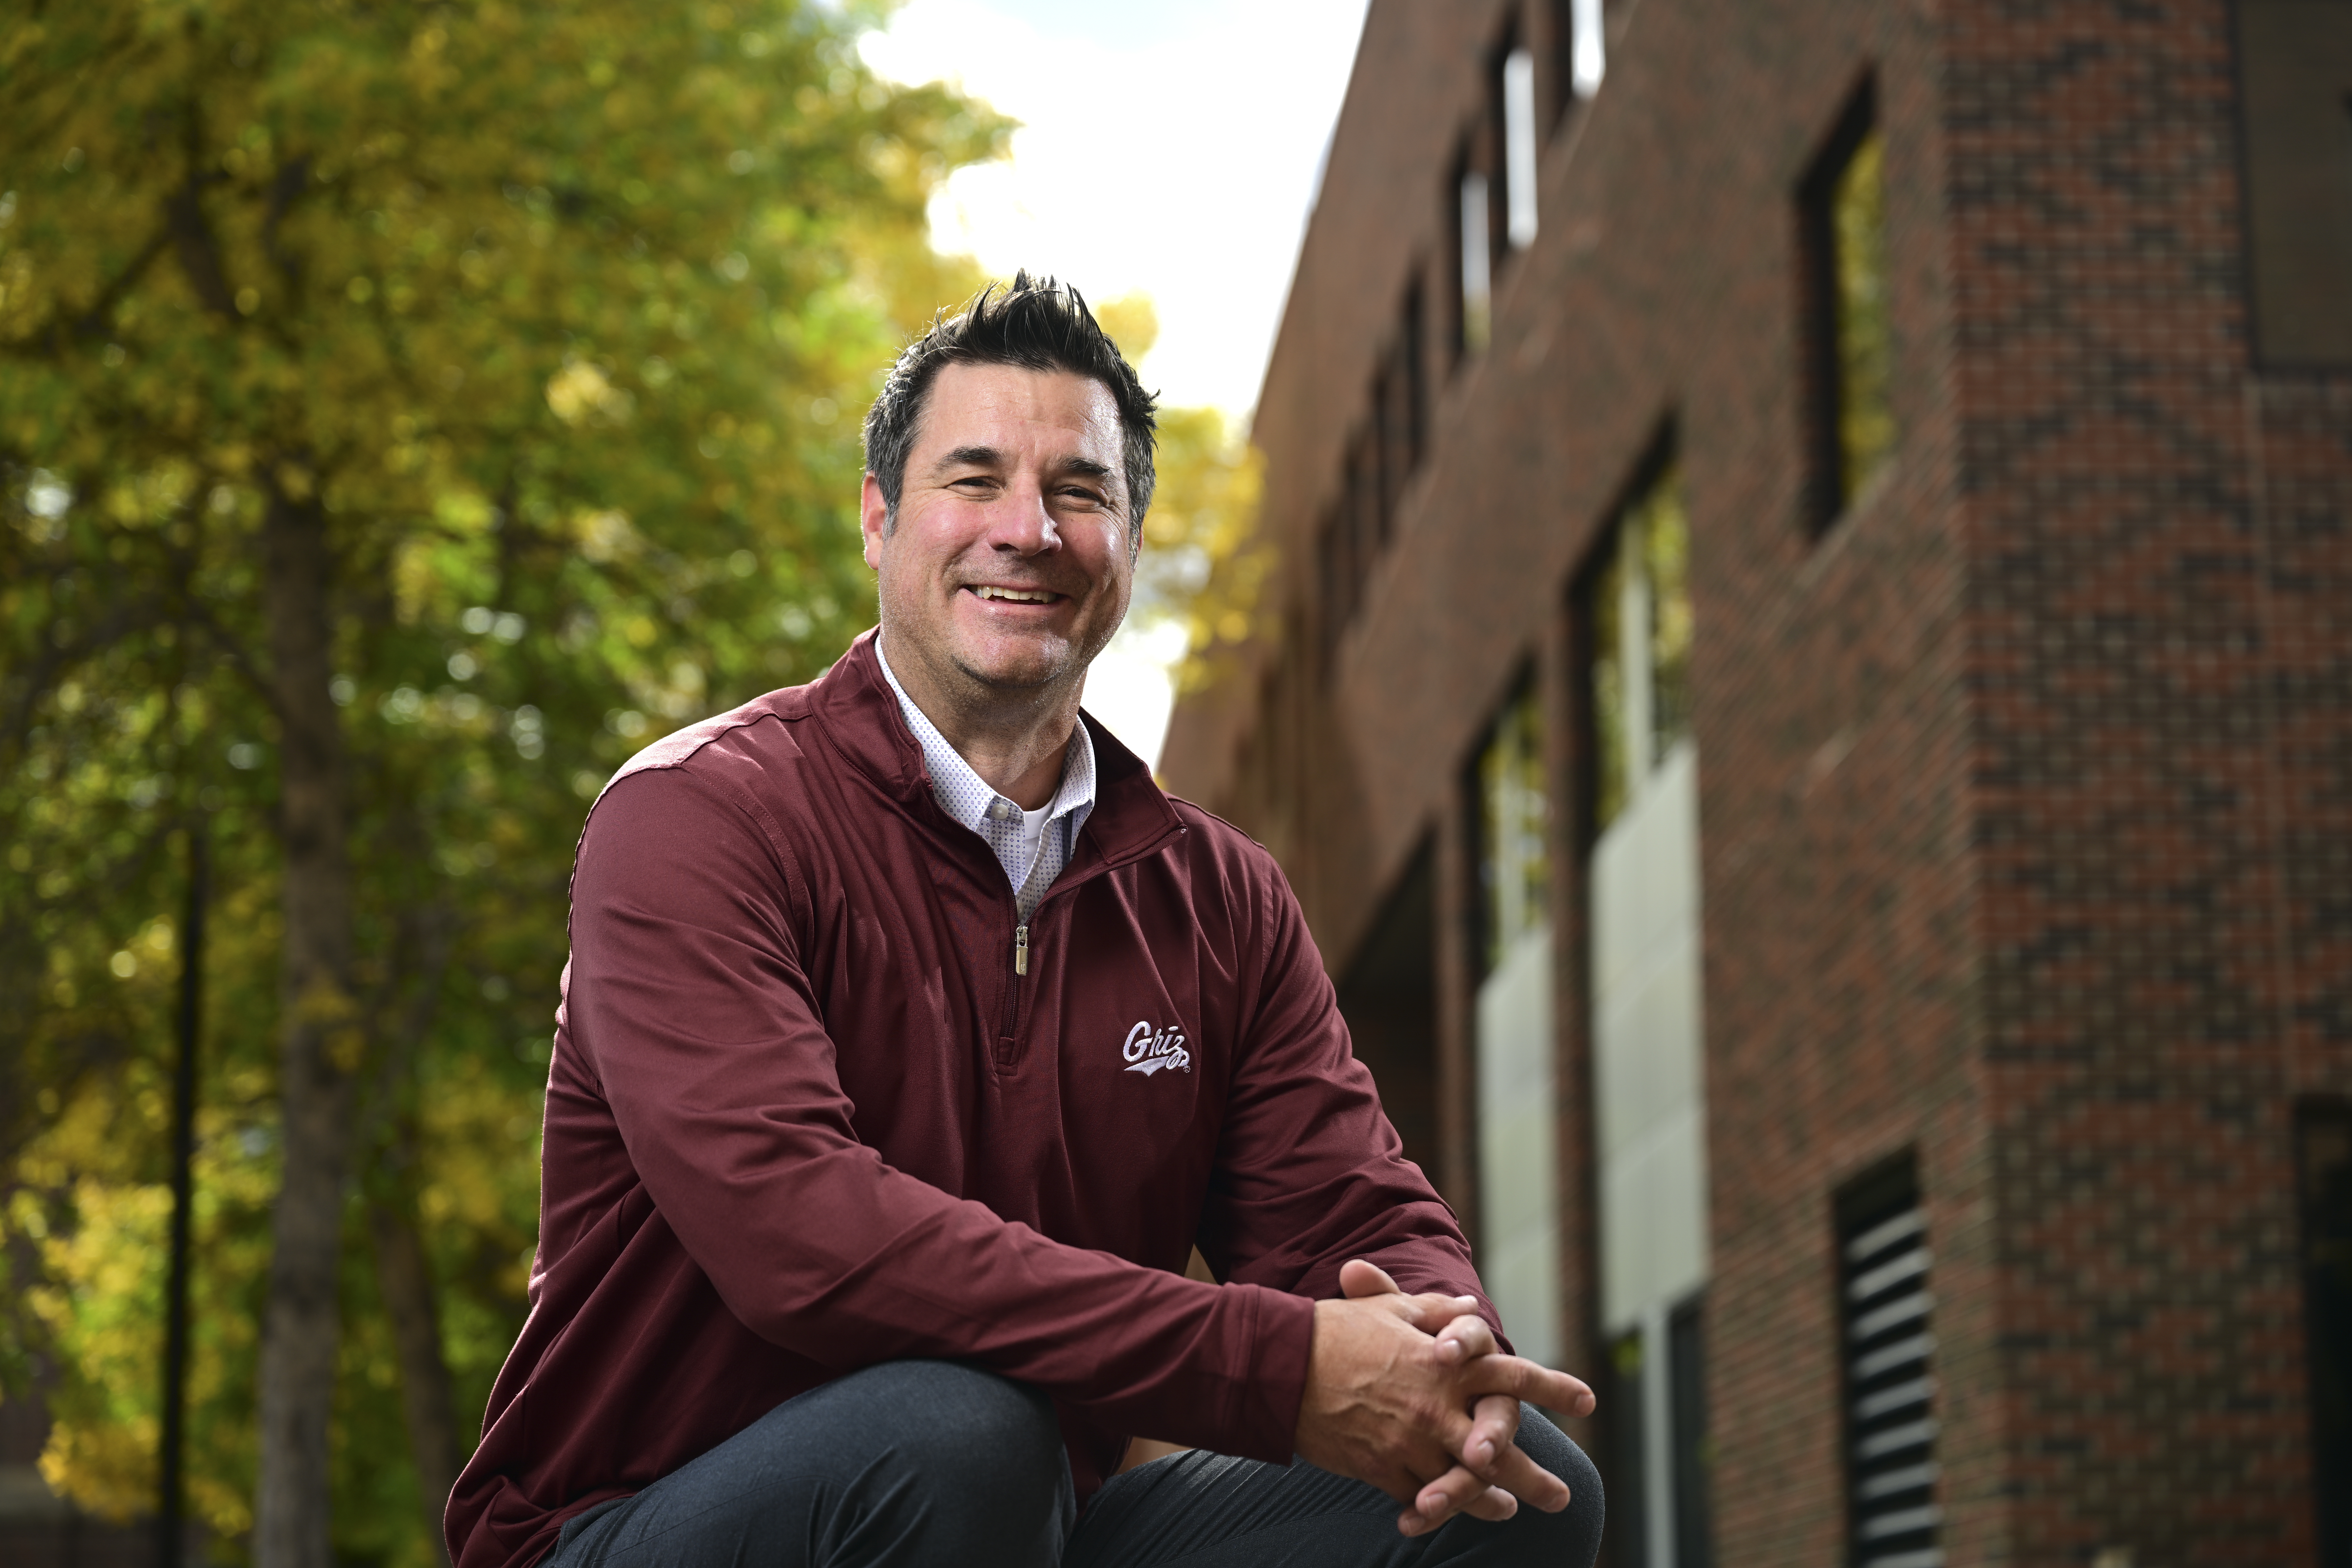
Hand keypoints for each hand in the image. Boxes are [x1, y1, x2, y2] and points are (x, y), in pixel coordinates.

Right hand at [1294, 1259, 1595, 1537]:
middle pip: (1500, 1447)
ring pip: (1466, 1483)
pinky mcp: (1384, 1469)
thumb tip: (1473, 1307)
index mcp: (1445, 1363)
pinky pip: (1422, 1498)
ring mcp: (1411, 1442)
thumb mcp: (1391, 1311)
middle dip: (1536, 1476)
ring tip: (1511, 1510)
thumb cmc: (1336, 1331)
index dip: (1553, 1388)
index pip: (1512, 1374)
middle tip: (1563, 1497)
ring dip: (1493, 1501)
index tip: (1588, 1402)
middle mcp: (1437, 1407)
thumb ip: (1438, 1312)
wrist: (1282, 1368)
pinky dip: (1440, 1509)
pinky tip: (1450, 1514)